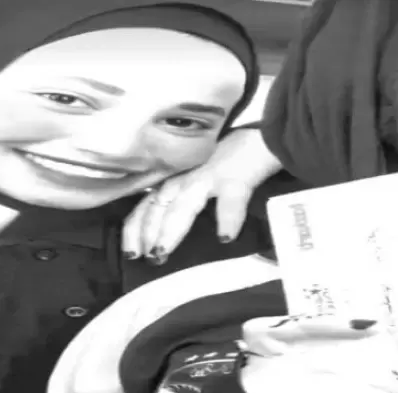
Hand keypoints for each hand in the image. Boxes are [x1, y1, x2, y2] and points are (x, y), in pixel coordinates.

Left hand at [122, 128, 281, 261]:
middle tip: (147, 258)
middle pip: (158, 205)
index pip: (147, 202)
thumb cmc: (237, 150)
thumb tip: (170, 219)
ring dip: (170, 229)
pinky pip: (231, 201)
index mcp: (178, 174)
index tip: (131, 253)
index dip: (135, 228)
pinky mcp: (238, 176)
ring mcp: (210, 174)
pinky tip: (225, 237)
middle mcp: (187, 174)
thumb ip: (188, 191)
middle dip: (147, 232)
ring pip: (183, 205)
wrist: (266, 129)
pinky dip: (227, 219)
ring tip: (162, 250)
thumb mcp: (204, 170)